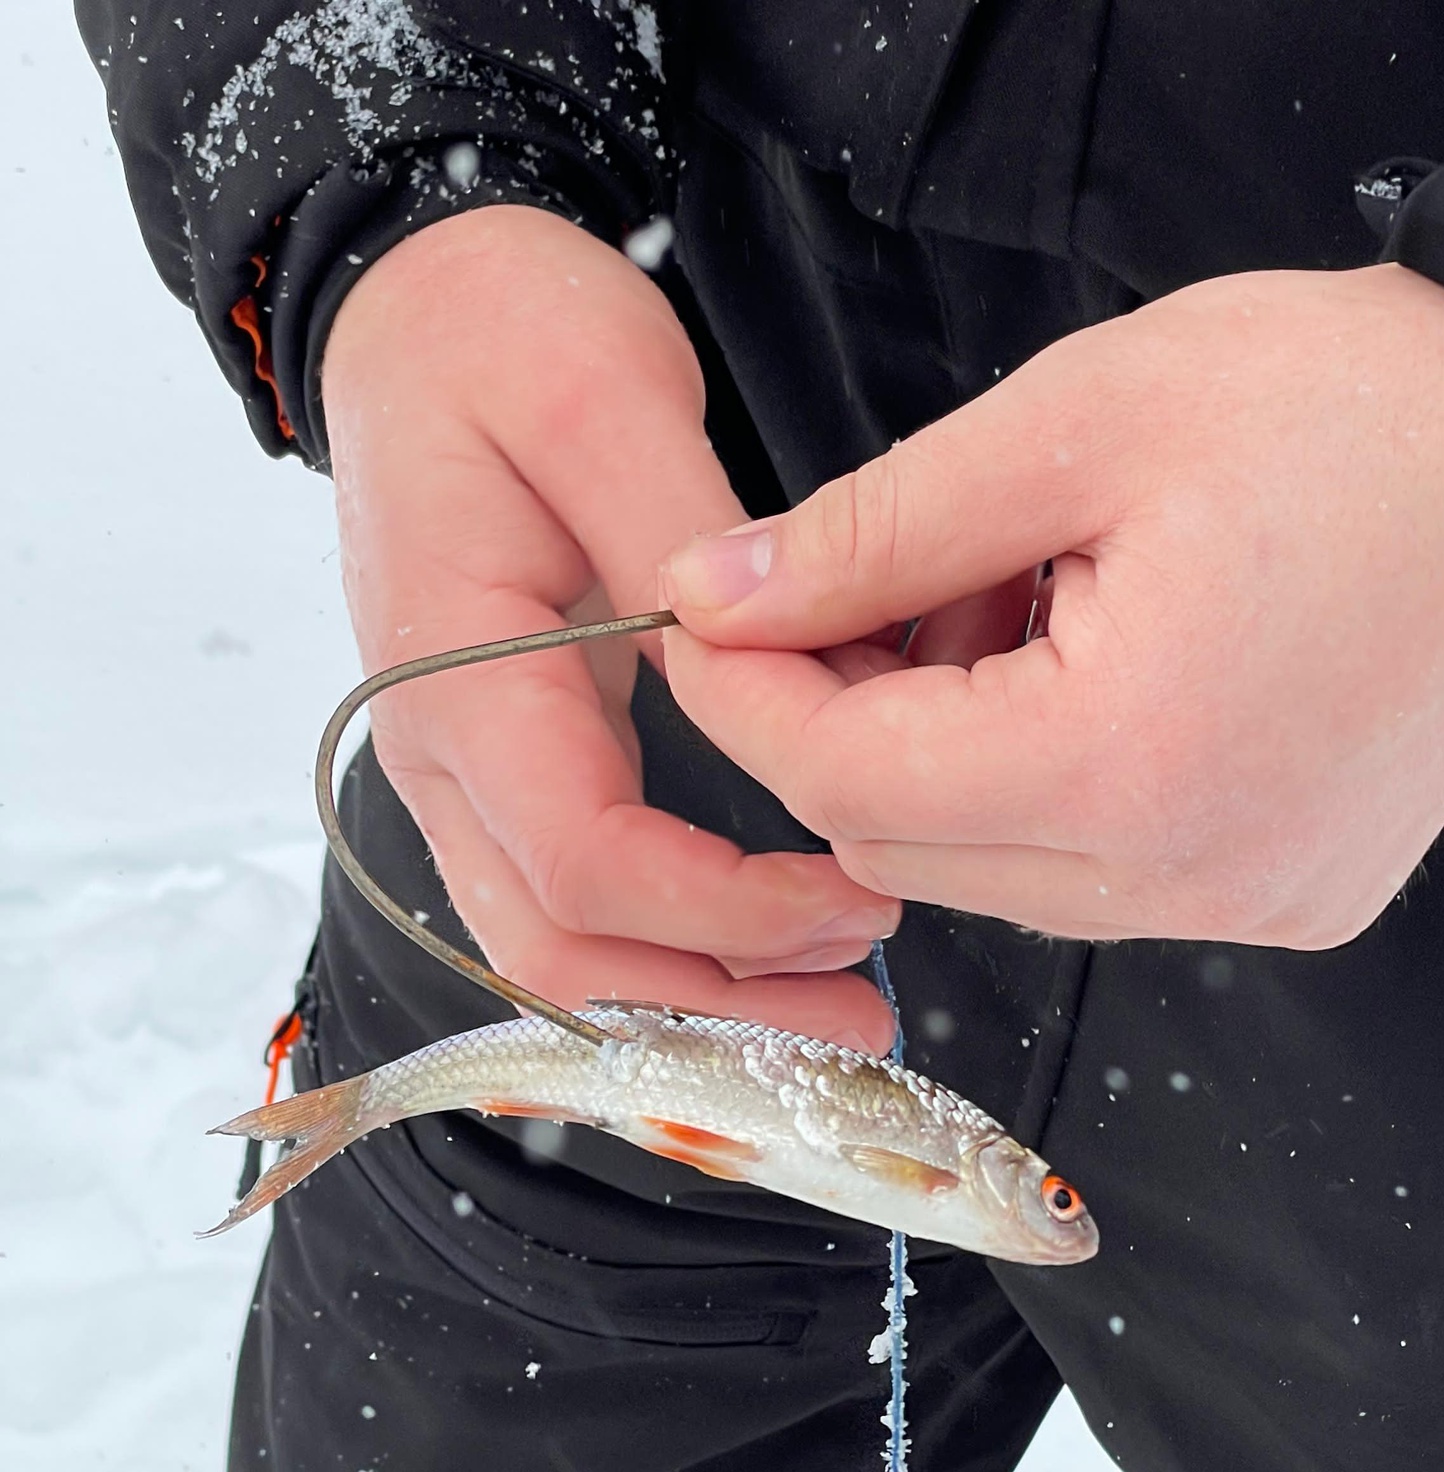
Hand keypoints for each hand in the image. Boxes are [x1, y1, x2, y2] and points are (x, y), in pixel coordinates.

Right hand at [322, 204, 898, 1046]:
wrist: (418, 317)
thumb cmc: (500, 336)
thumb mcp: (603, 398)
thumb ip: (680, 545)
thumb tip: (755, 662)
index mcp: (456, 673)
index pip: (582, 861)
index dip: (720, 912)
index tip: (852, 900)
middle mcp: (441, 756)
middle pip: (559, 953)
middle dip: (714, 1012)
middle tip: (860, 1019)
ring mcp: (467, 779)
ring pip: (562, 955)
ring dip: (700, 1004)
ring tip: (839, 1005)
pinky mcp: (513, 776)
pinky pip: (578, 909)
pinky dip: (675, 956)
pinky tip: (777, 960)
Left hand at [658, 264, 1443, 949]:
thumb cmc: (1343, 413)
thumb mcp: (1075, 421)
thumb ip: (872, 531)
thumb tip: (717, 598)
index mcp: (1124, 760)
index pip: (845, 785)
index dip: (751, 698)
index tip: (715, 614)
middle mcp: (1185, 876)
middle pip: (909, 849)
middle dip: (854, 724)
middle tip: (885, 585)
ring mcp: (1246, 906)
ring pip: (1000, 875)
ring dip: (957, 760)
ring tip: (1024, 609)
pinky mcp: (1288, 903)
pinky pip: (1103, 882)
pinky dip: (1057, 792)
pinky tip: (1103, 674)